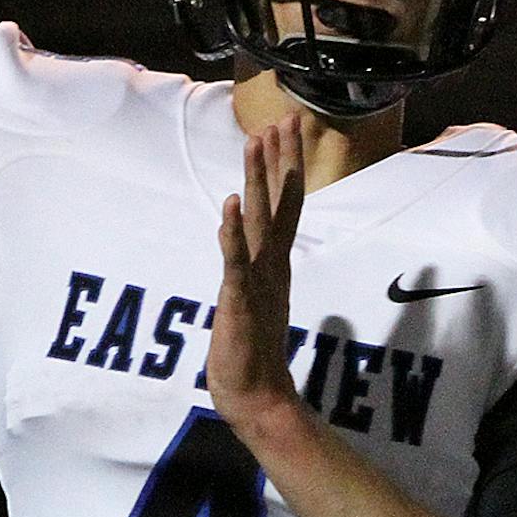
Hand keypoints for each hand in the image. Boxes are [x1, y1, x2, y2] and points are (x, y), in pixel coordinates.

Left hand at [209, 122, 307, 442]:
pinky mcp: (241, 301)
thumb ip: (259, 272)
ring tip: (256, 143)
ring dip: (256, 182)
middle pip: (280, 203)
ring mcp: (259, 281)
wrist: (257, 397)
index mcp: (276, 265)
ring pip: (258, 222)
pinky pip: (236, 262)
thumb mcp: (256, 302)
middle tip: (288, 118)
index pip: (285, 206)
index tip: (286, 131)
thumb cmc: (253, 354)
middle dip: (281, 160)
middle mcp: (272, 266)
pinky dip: (232, 234)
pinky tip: (228, 206)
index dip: (286, 167)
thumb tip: (259, 251)